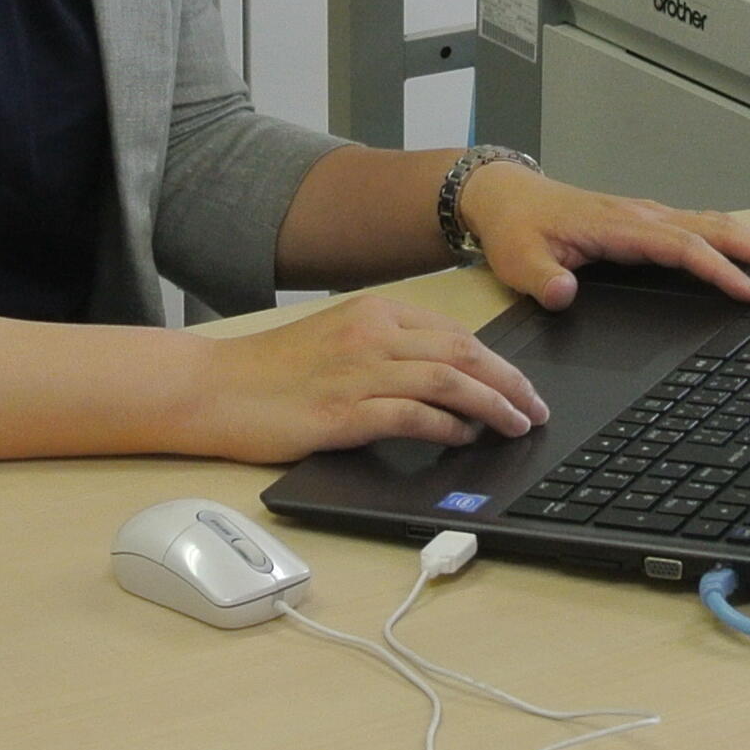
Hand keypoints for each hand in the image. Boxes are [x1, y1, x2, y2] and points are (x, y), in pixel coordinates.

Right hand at [165, 294, 549, 463]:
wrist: (213, 389)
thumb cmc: (270, 374)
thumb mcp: (337, 342)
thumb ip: (388, 352)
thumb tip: (445, 380)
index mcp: (374, 312)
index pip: (455, 333)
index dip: (497, 362)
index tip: (521, 385)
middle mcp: (372, 334)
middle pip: (464, 354)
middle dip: (510, 383)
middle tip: (536, 408)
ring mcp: (359, 372)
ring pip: (449, 382)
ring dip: (493, 405)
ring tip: (518, 425)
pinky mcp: (344, 411)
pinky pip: (414, 415)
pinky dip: (449, 426)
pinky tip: (466, 437)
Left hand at [453, 163, 749, 308]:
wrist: (506, 198)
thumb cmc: (516, 227)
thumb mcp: (518, 258)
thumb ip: (541, 278)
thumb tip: (564, 294)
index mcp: (619, 226)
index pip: (683, 248)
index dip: (720, 269)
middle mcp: (643, 216)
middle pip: (717, 229)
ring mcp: (650, 217)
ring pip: (717, 225)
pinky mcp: (650, 223)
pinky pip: (704, 228)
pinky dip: (738, 237)